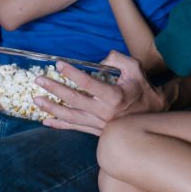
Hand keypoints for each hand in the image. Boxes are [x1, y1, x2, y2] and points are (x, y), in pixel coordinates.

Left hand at [33, 51, 168, 134]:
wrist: (154, 115)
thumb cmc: (143, 89)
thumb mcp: (135, 68)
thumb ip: (117, 59)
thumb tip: (100, 59)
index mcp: (115, 96)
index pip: (88, 83)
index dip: (72, 73)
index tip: (58, 64)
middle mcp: (106, 113)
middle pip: (74, 100)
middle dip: (54, 89)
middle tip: (39, 80)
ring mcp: (100, 124)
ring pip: (71, 117)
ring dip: (52, 108)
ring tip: (36, 99)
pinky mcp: (97, 131)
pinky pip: (75, 128)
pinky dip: (59, 125)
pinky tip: (45, 120)